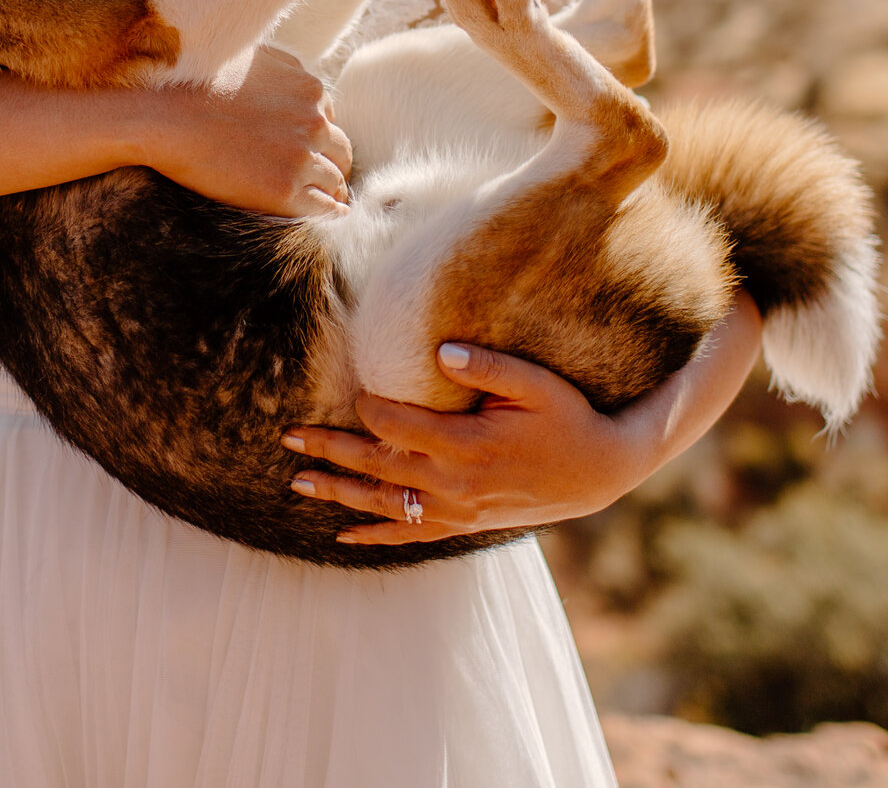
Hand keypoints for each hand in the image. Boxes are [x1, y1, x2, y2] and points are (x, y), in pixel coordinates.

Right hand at [139, 45, 353, 218]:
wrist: (162, 116)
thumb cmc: (194, 83)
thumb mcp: (252, 57)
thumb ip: (284, 69)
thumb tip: (299, 79)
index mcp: (309, 90)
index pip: (329, 119)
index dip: (317, 137)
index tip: (306, 150)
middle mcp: (314, 122)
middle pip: (340, 150)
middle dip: (331, 164)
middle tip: (320, 179)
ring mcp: (301, 157)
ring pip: (335, 181)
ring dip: (330, 191)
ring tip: (323, 202)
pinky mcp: (285, 190)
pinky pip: (325, 209)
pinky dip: (329, 213)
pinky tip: (328, 218)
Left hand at [283, 295, 763, 545]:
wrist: (599, 473)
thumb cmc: (568, 417)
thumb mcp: (537, 383)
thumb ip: (488, 366)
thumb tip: (440, 352)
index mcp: (466, 444)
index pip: (397, 425)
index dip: (369, 405)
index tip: (355, 388)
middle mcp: (454, 484)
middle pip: (377, 465)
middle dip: (330, 449)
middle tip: (288, 436)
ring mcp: (457, 510)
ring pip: (384, 504)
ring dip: (339, 492)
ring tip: (297, 482)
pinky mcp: (464, 524)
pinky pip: (410, 535)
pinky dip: (375, 535)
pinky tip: (344, 536)